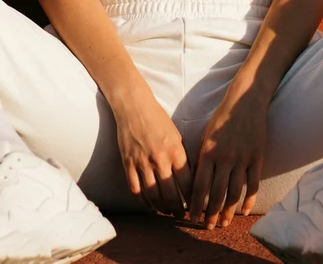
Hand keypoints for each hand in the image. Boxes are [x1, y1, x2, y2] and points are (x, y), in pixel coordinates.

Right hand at [114, 96, 191, 217]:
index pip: (187, 184)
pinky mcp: (128, 164)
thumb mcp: (177, 135)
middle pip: (171, 195)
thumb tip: (189, 179)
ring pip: (153, 196)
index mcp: (176, 151)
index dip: (192, 199)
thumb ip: (182, 157)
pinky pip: (136, 190)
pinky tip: (149, 205)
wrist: (134, 107)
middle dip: (177, 209)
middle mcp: (160, 159)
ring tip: (166, 212)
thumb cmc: (158, 119)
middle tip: (180, 215)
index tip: (194, 206)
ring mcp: (142, 163)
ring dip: (161, 208)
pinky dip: (143, 202)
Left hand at [188, 93, 267, 229]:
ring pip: (234, 193)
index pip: (199, 186)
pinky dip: (249, 201)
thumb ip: (202, 157)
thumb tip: (196, 180)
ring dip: (228, 212)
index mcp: (208, 152)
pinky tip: (244, 211)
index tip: (192, 218)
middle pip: (216, 194)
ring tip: (224, 223)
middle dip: (211, 214)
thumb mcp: (206, 134)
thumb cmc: (222, 117)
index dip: (195, 205)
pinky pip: (253, 185)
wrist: (245, 102)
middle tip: (208, 227)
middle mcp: (224, 158)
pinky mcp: (257, 158)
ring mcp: (242, 159)